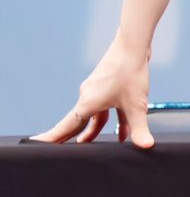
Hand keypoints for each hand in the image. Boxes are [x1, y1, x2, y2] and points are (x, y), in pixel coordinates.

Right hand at [30, 33, 155, 148]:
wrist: (133, 45)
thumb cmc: (130, 71)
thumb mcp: (137, 105)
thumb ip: (139, 129)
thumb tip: (146, 146)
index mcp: (87, 103)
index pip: (66, 127)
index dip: (53, 138)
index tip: (37, 144)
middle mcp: (88, 97)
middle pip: (77, 123)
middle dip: (72, 138)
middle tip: (62, 152)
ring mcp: (97, 90)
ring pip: (94, 116)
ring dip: (95, 130)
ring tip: (98, 146)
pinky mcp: (107, 86)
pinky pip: (105, 108)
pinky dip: (112, 119)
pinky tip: (122, 132)